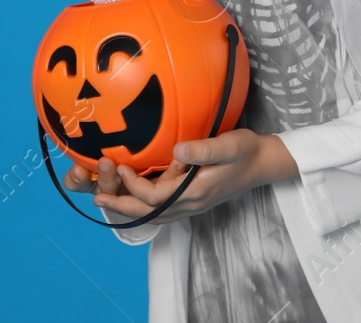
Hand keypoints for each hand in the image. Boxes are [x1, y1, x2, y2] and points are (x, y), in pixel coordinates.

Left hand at [92, 128, 299, 223]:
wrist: (264, 164)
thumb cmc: (246, 151)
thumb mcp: (229, 144)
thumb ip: (203, 149)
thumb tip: (176, 151)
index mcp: (196, 192)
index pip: (156, 197)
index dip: (135, 186)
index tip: (121, 167)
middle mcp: (191, 204)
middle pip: (149, 213)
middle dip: (122, 207)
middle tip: (97, 199)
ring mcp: (192, 205)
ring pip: (154, 215)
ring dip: (130, 209)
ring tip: (108, 201)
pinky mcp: (193, 201)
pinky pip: (162, 211)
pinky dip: (143, 208)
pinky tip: (134, 198)